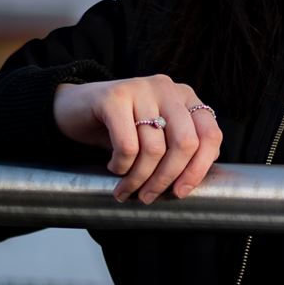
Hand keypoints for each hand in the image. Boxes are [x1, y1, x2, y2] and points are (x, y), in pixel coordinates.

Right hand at [53, 76, 222, 203]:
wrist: (73, 109)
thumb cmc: (120, 129)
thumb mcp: (156, 137)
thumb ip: (178, 150)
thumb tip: (192, 181)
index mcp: (186, 98)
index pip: (210, 135)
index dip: (199, 169)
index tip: (181, 192)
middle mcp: (167, 88)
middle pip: (185, 143)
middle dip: (167, 178)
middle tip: (149, 197)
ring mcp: (141, 88)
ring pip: (154, 148)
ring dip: (139, 178)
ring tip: (127, 189)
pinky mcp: (114, 96)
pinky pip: (127, 145)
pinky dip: (121, 165)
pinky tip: (114, 166)